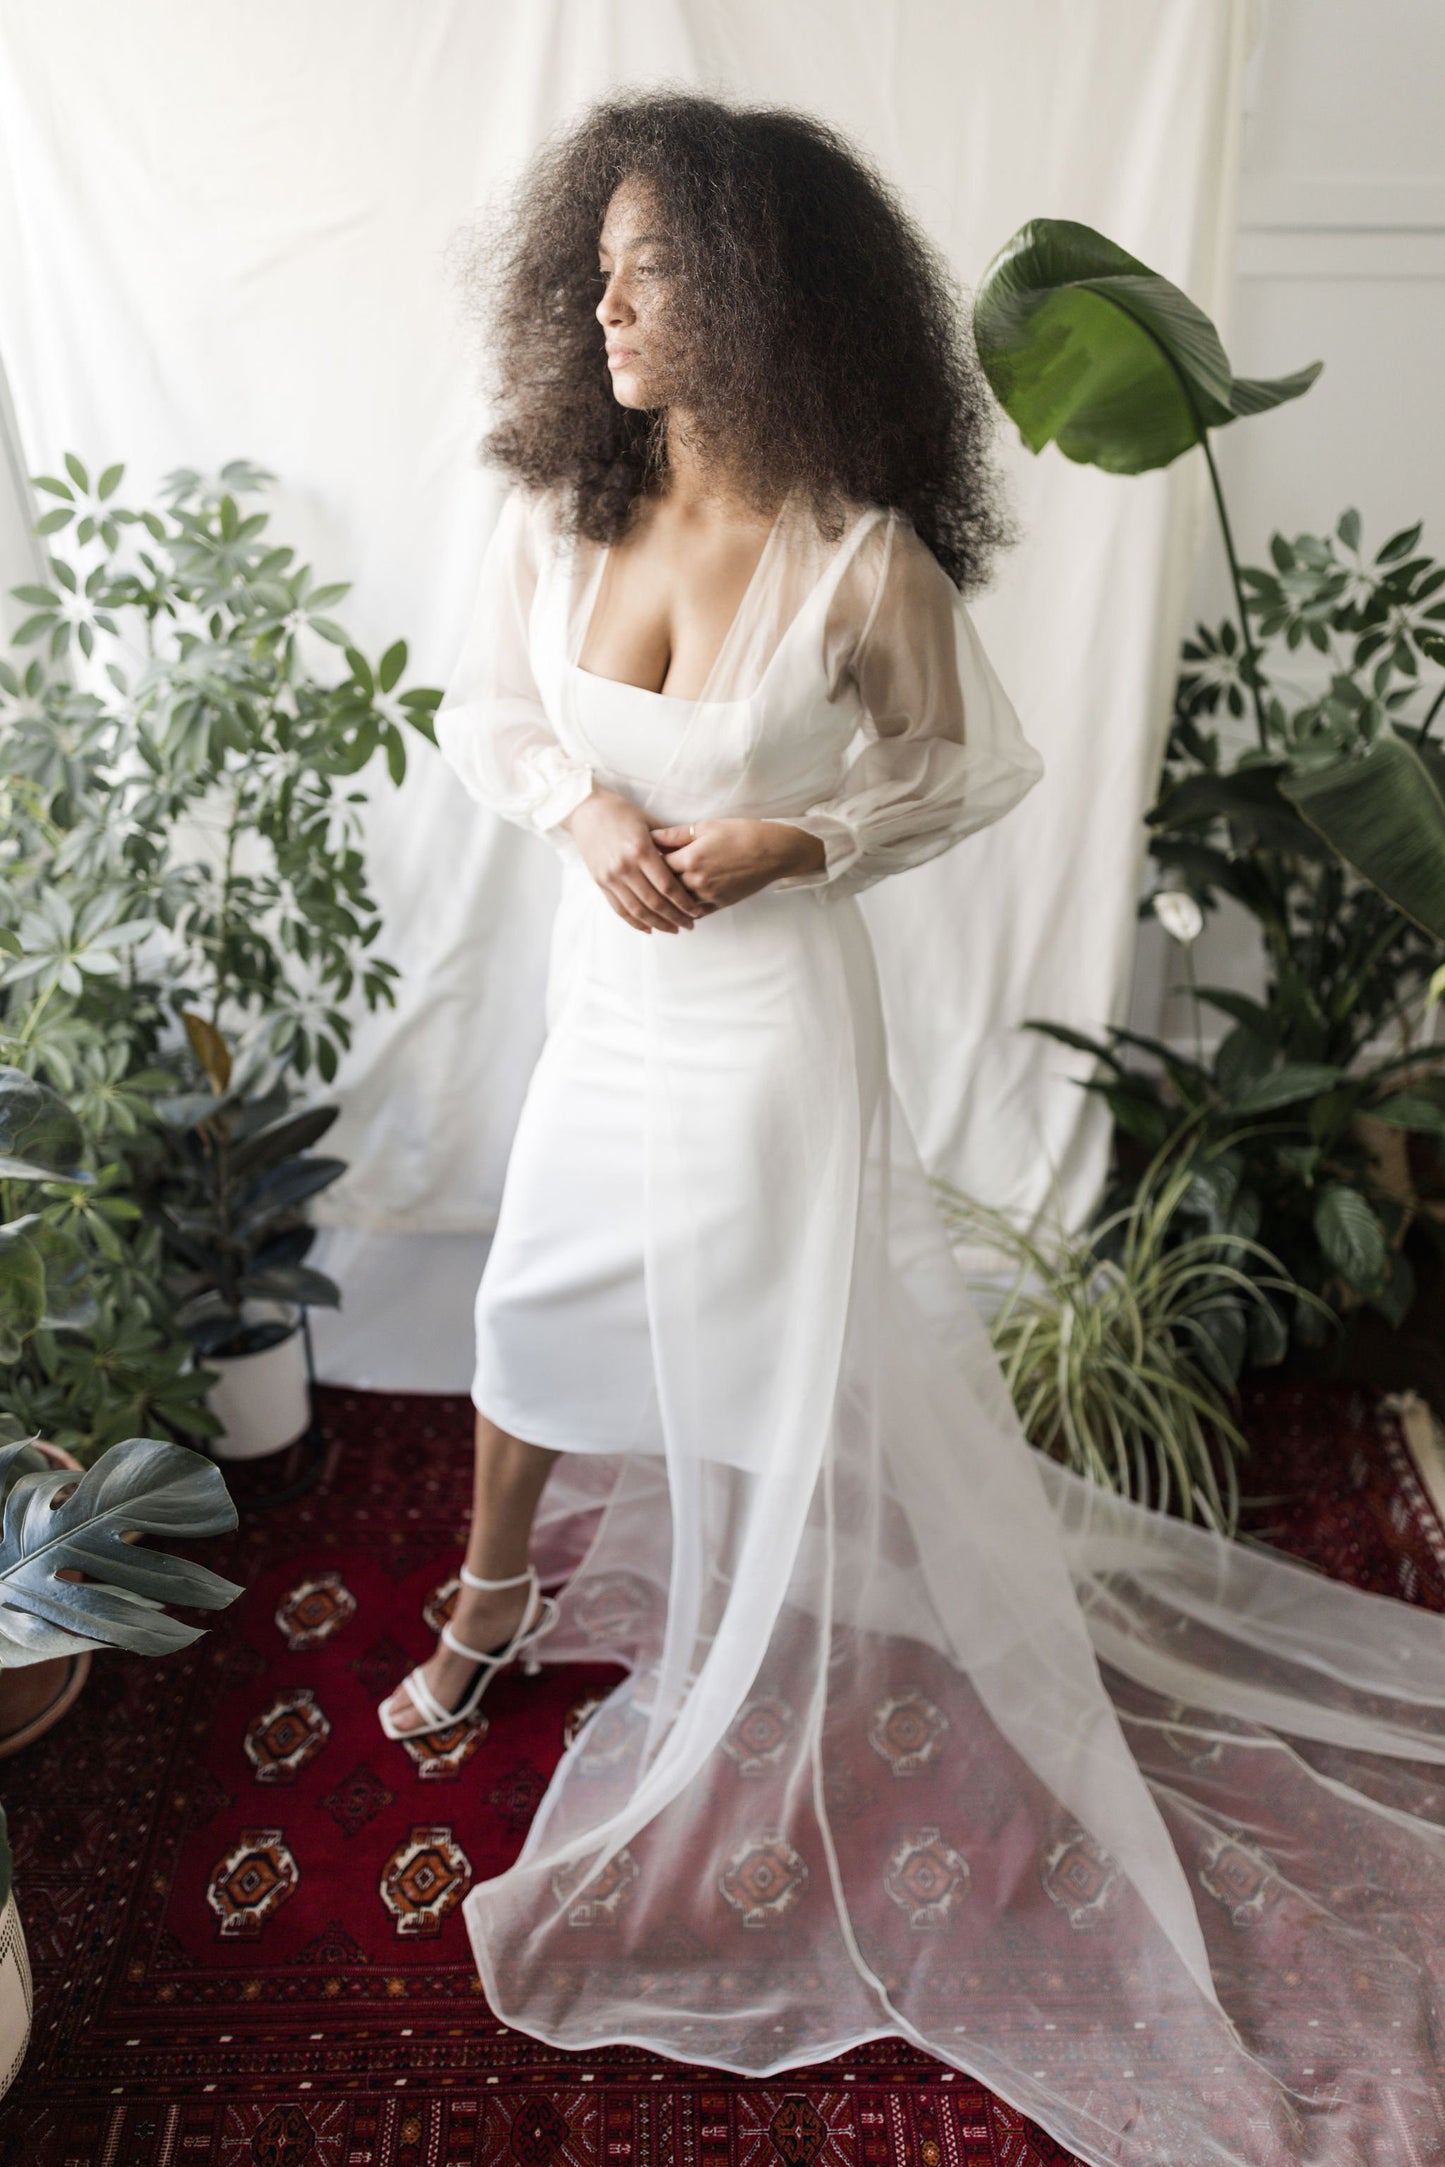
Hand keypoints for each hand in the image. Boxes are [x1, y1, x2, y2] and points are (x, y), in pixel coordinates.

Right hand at [561, 785, 711, 932]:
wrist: (586, 809)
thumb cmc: (621, 812)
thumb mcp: (649, 821)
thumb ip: (668, 843)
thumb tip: (690, 862)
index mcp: (640, 850)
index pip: (667, 885)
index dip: (683, 902)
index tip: (696, 910)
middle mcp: (624, 866)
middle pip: (654, 902)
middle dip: (675, 917)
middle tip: (690, 924)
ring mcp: (610, 877)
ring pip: (637, 910)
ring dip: (658, 923)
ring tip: (673, 929)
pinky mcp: (600, 882)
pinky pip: (619, 908)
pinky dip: (635, 921)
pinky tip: (649, 928)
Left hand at [649, 819, 826, 910]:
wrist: (773, 852)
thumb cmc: (741, 833)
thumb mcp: (706, 826)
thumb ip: (675, 834)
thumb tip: (651, 836)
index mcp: (690, 858)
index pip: (656, 865)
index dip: (646, 861)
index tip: (639, 858)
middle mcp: (696, 880)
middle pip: (664, 887)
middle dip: (653, 882)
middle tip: (641, 879)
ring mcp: (708, 895)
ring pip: (677, 903)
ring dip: (667, 900)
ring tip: (654, 895)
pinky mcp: (720, 904)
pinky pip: (695, 912)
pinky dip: (684, 911)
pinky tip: (677, 908)